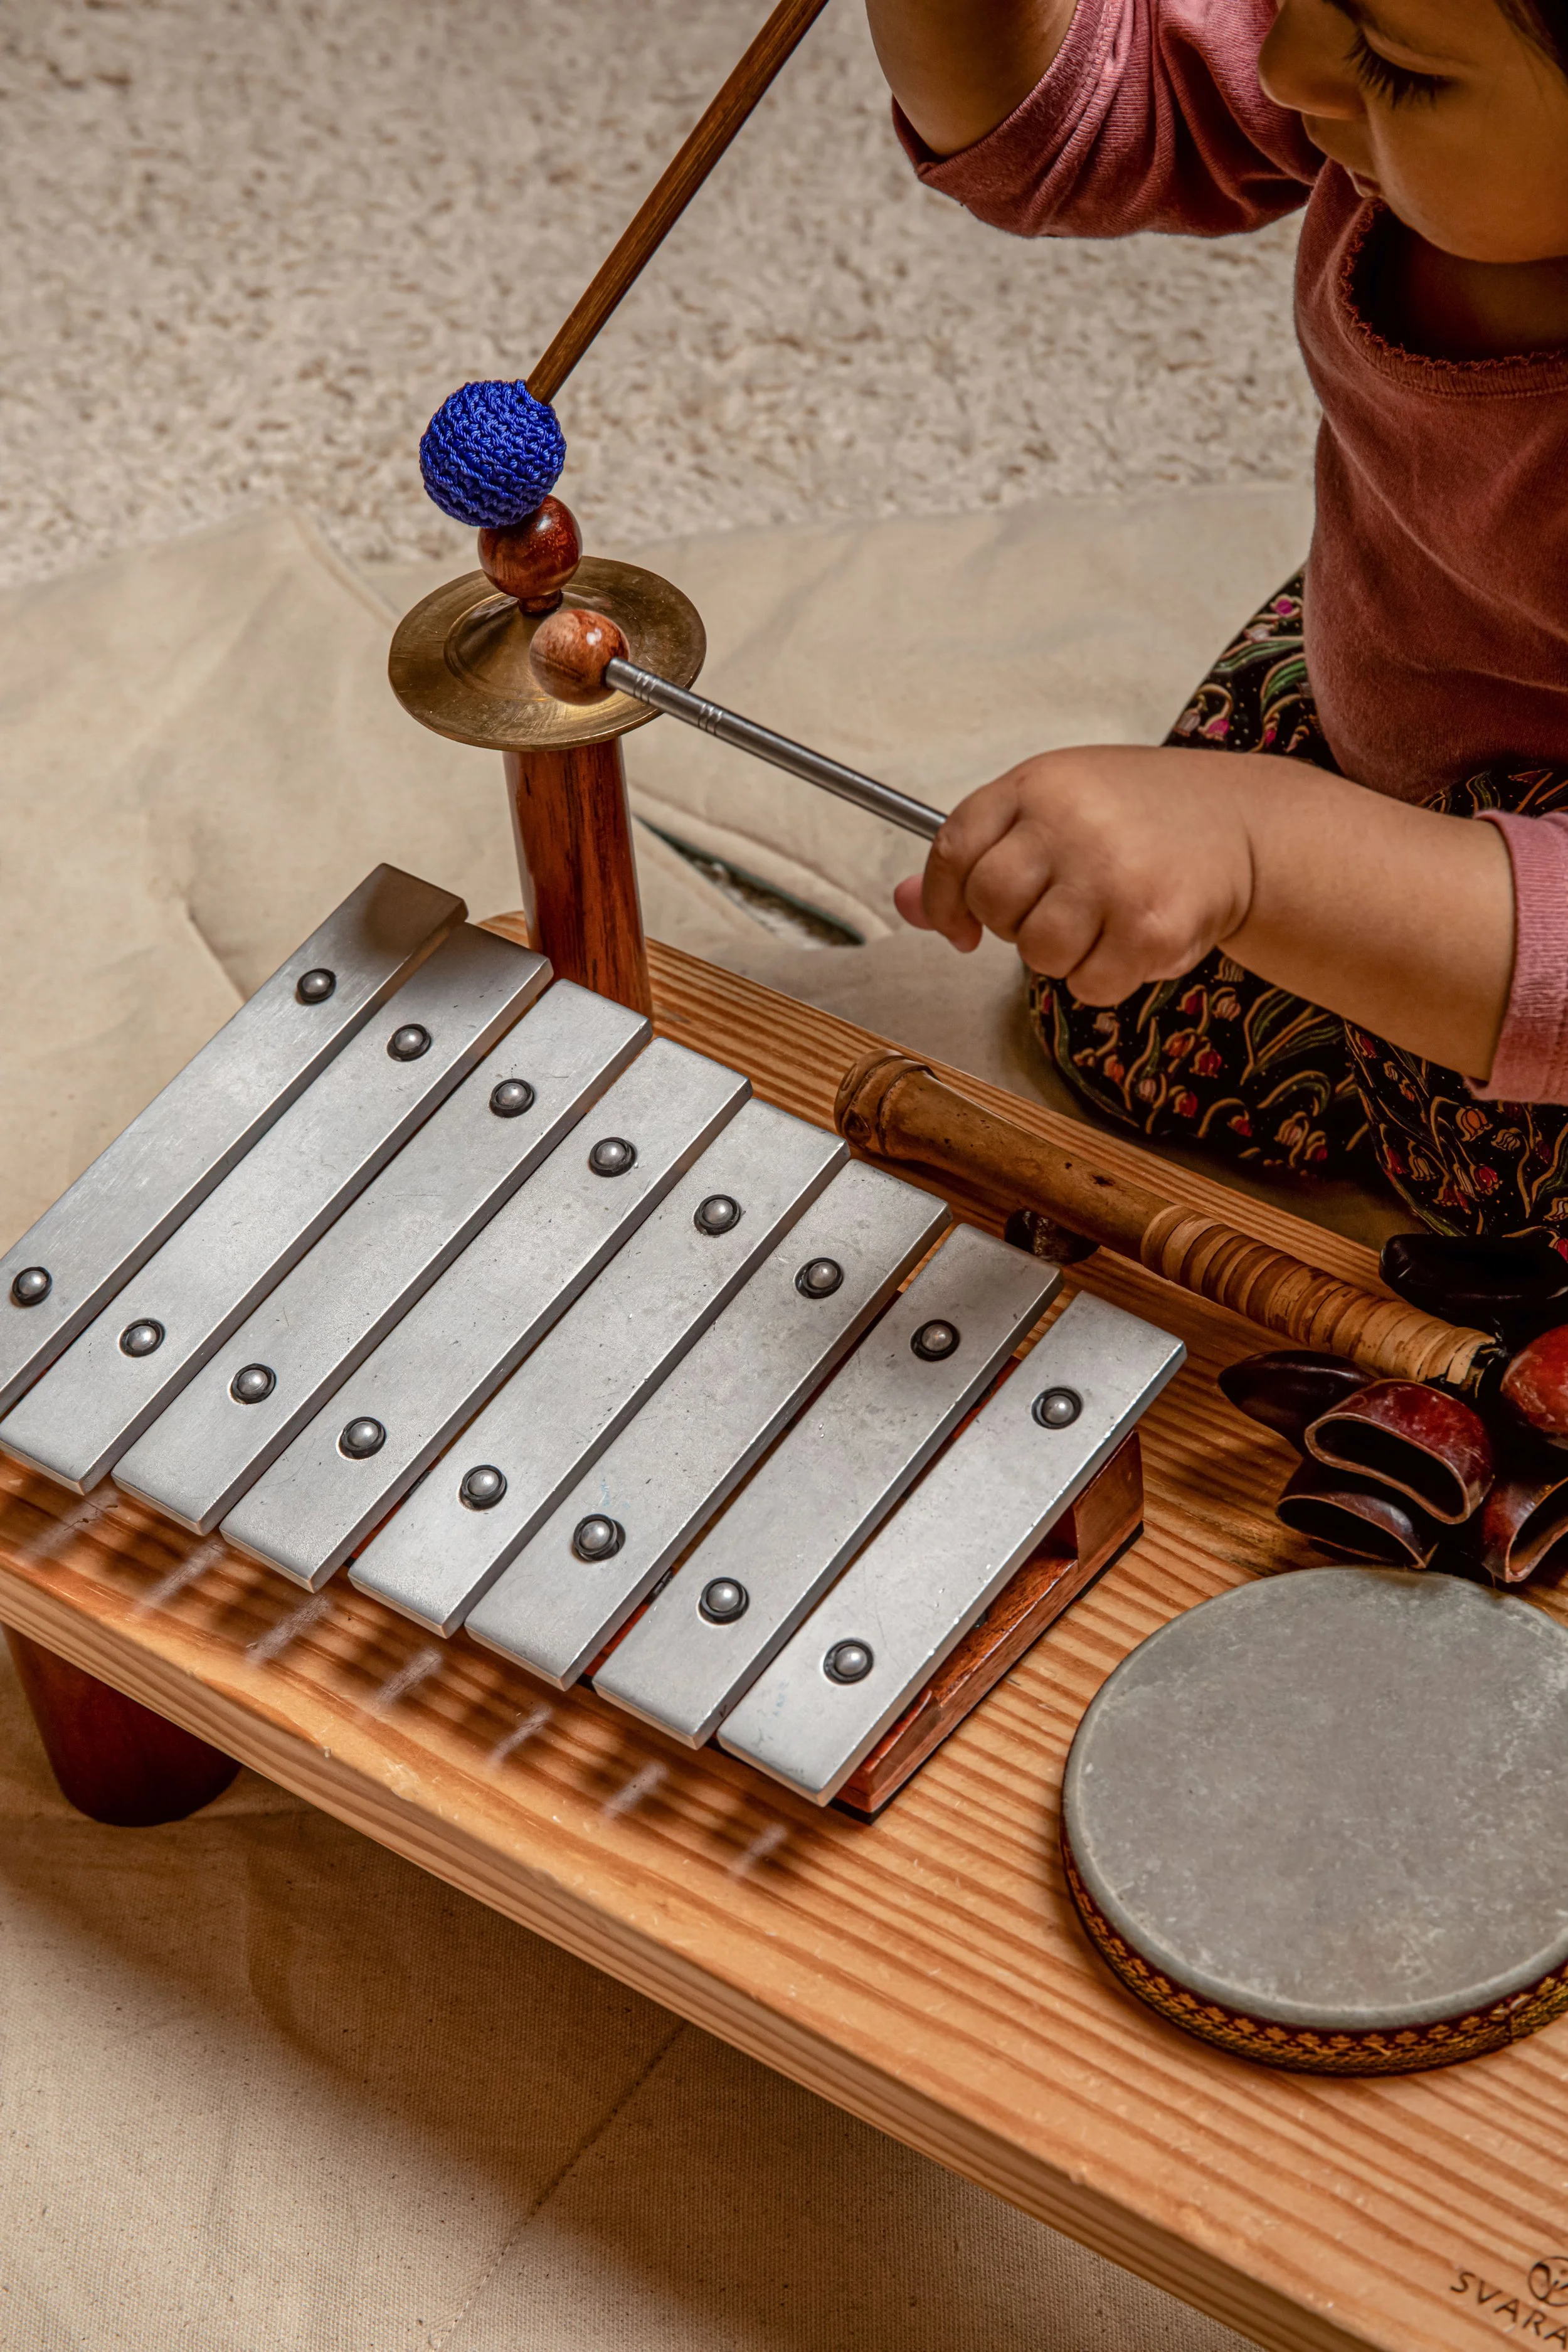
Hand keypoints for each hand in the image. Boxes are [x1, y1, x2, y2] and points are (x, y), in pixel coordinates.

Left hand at [894, 741, 1515, 1080]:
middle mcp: (1073, 821)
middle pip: (993, 905)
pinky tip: (1133, 940)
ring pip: (1037, 952)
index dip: (945, 898)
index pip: (954, 848)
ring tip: (1103, 921)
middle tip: (1058, 911)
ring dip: (1062, 954)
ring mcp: (1114, 874)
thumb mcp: (1055, 810)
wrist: (1247, 826)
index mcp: (1041, 782)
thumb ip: (979, 854)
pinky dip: (1105, 979)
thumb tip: (901, 905)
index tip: (961, 924)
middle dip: (1013, 925)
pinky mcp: (1151, 926)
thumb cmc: (1140, 818)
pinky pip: (1088, 984)